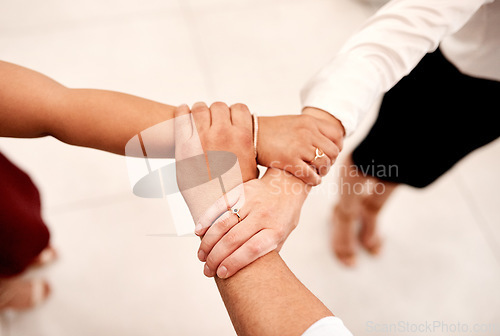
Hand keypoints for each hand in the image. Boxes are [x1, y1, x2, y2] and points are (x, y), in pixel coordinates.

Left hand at [174, 102, 257, 223]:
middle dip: (217, 113)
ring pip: (200, 108)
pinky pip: (181, 116)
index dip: (234, 113)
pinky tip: (183, 112)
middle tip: (214, 122)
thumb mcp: (252, 167)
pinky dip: (182, 111)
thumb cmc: (235, 191)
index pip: (239, 108)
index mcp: (243, 137)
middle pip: (219, 106)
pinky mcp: (184, 145)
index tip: (230, 120)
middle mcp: (223, 133)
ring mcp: (203, 137)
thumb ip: (250, 149)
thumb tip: (253, 140)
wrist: (216, 209)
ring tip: (198, 118)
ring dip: (200, 111)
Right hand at [195, 168, 308, 278]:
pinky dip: (206, 218)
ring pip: (223, 224)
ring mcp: (251, 202)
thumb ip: (267, 251)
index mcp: (276, 230)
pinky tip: (198, 232)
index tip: (221, 273)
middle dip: (216, 257)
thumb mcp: (283, 235)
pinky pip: (220, 205)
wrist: (288, 184)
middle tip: (207, 269)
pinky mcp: (241, 191)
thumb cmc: (284, 215)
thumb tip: (247, 271)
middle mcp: (263, 215)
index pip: (252, 249)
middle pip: (233, 239)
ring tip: (201, 256)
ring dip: (208, 243)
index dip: (234, 262)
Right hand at [257, 108, 343, 185]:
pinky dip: (314, 180)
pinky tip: (312, 180)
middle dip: (330, 161)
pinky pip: (311, 175)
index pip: (336, 135)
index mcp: (309, 122)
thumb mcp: (294, 122)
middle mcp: (307, 133)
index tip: (330, 153)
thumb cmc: (271, 130)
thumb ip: (310, 129)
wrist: (250, 133)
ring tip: (317, 173)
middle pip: (333, 151)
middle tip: (323, 165)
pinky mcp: (290, 160)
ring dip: (322, 171)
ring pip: (323, 164)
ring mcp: (299, 147)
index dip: (337, 146)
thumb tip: (324, 142)